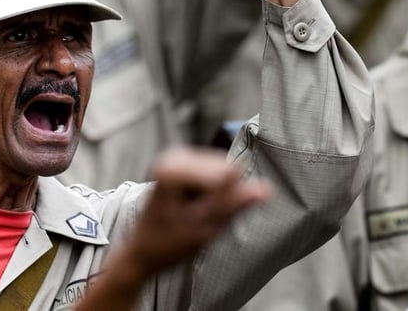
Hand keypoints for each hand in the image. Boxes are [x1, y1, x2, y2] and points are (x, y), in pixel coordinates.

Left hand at [74, 148, 268, 310]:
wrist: (142, 251)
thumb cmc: (166, 244)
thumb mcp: (203, 230)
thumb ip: (232, 206)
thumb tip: (265, 189)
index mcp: (173, 169)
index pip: (227, 173)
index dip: (226, 200)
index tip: (203, 217)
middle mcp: (173, 156)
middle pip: (226, 169)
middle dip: (221, 195)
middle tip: (198, 216)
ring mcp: (177, 157)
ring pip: (224, 171)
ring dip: (217, 195)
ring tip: (194, 212)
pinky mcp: (183, 163)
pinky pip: (215, 174)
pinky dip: (211, 192)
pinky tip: (194, 206)